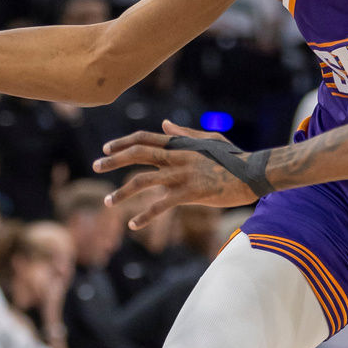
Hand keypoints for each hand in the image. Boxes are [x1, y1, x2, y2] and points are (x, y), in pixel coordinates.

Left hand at [93, 120, 258, 227]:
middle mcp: (177, 156)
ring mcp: (182, 174)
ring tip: (107, 202)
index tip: (106, 149)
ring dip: (122, 192)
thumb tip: (164, 123)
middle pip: (137, 154)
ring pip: (143, 181)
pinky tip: (133, 225)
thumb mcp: (208, 139)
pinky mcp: (190, 193)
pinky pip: (160, 206)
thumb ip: (184, 133)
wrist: (253, 173)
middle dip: (113, 160)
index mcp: (180, 143)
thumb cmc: (233, 156)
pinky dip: (145, 216)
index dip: (123, 142)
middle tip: (94, 166)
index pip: (145, 138)